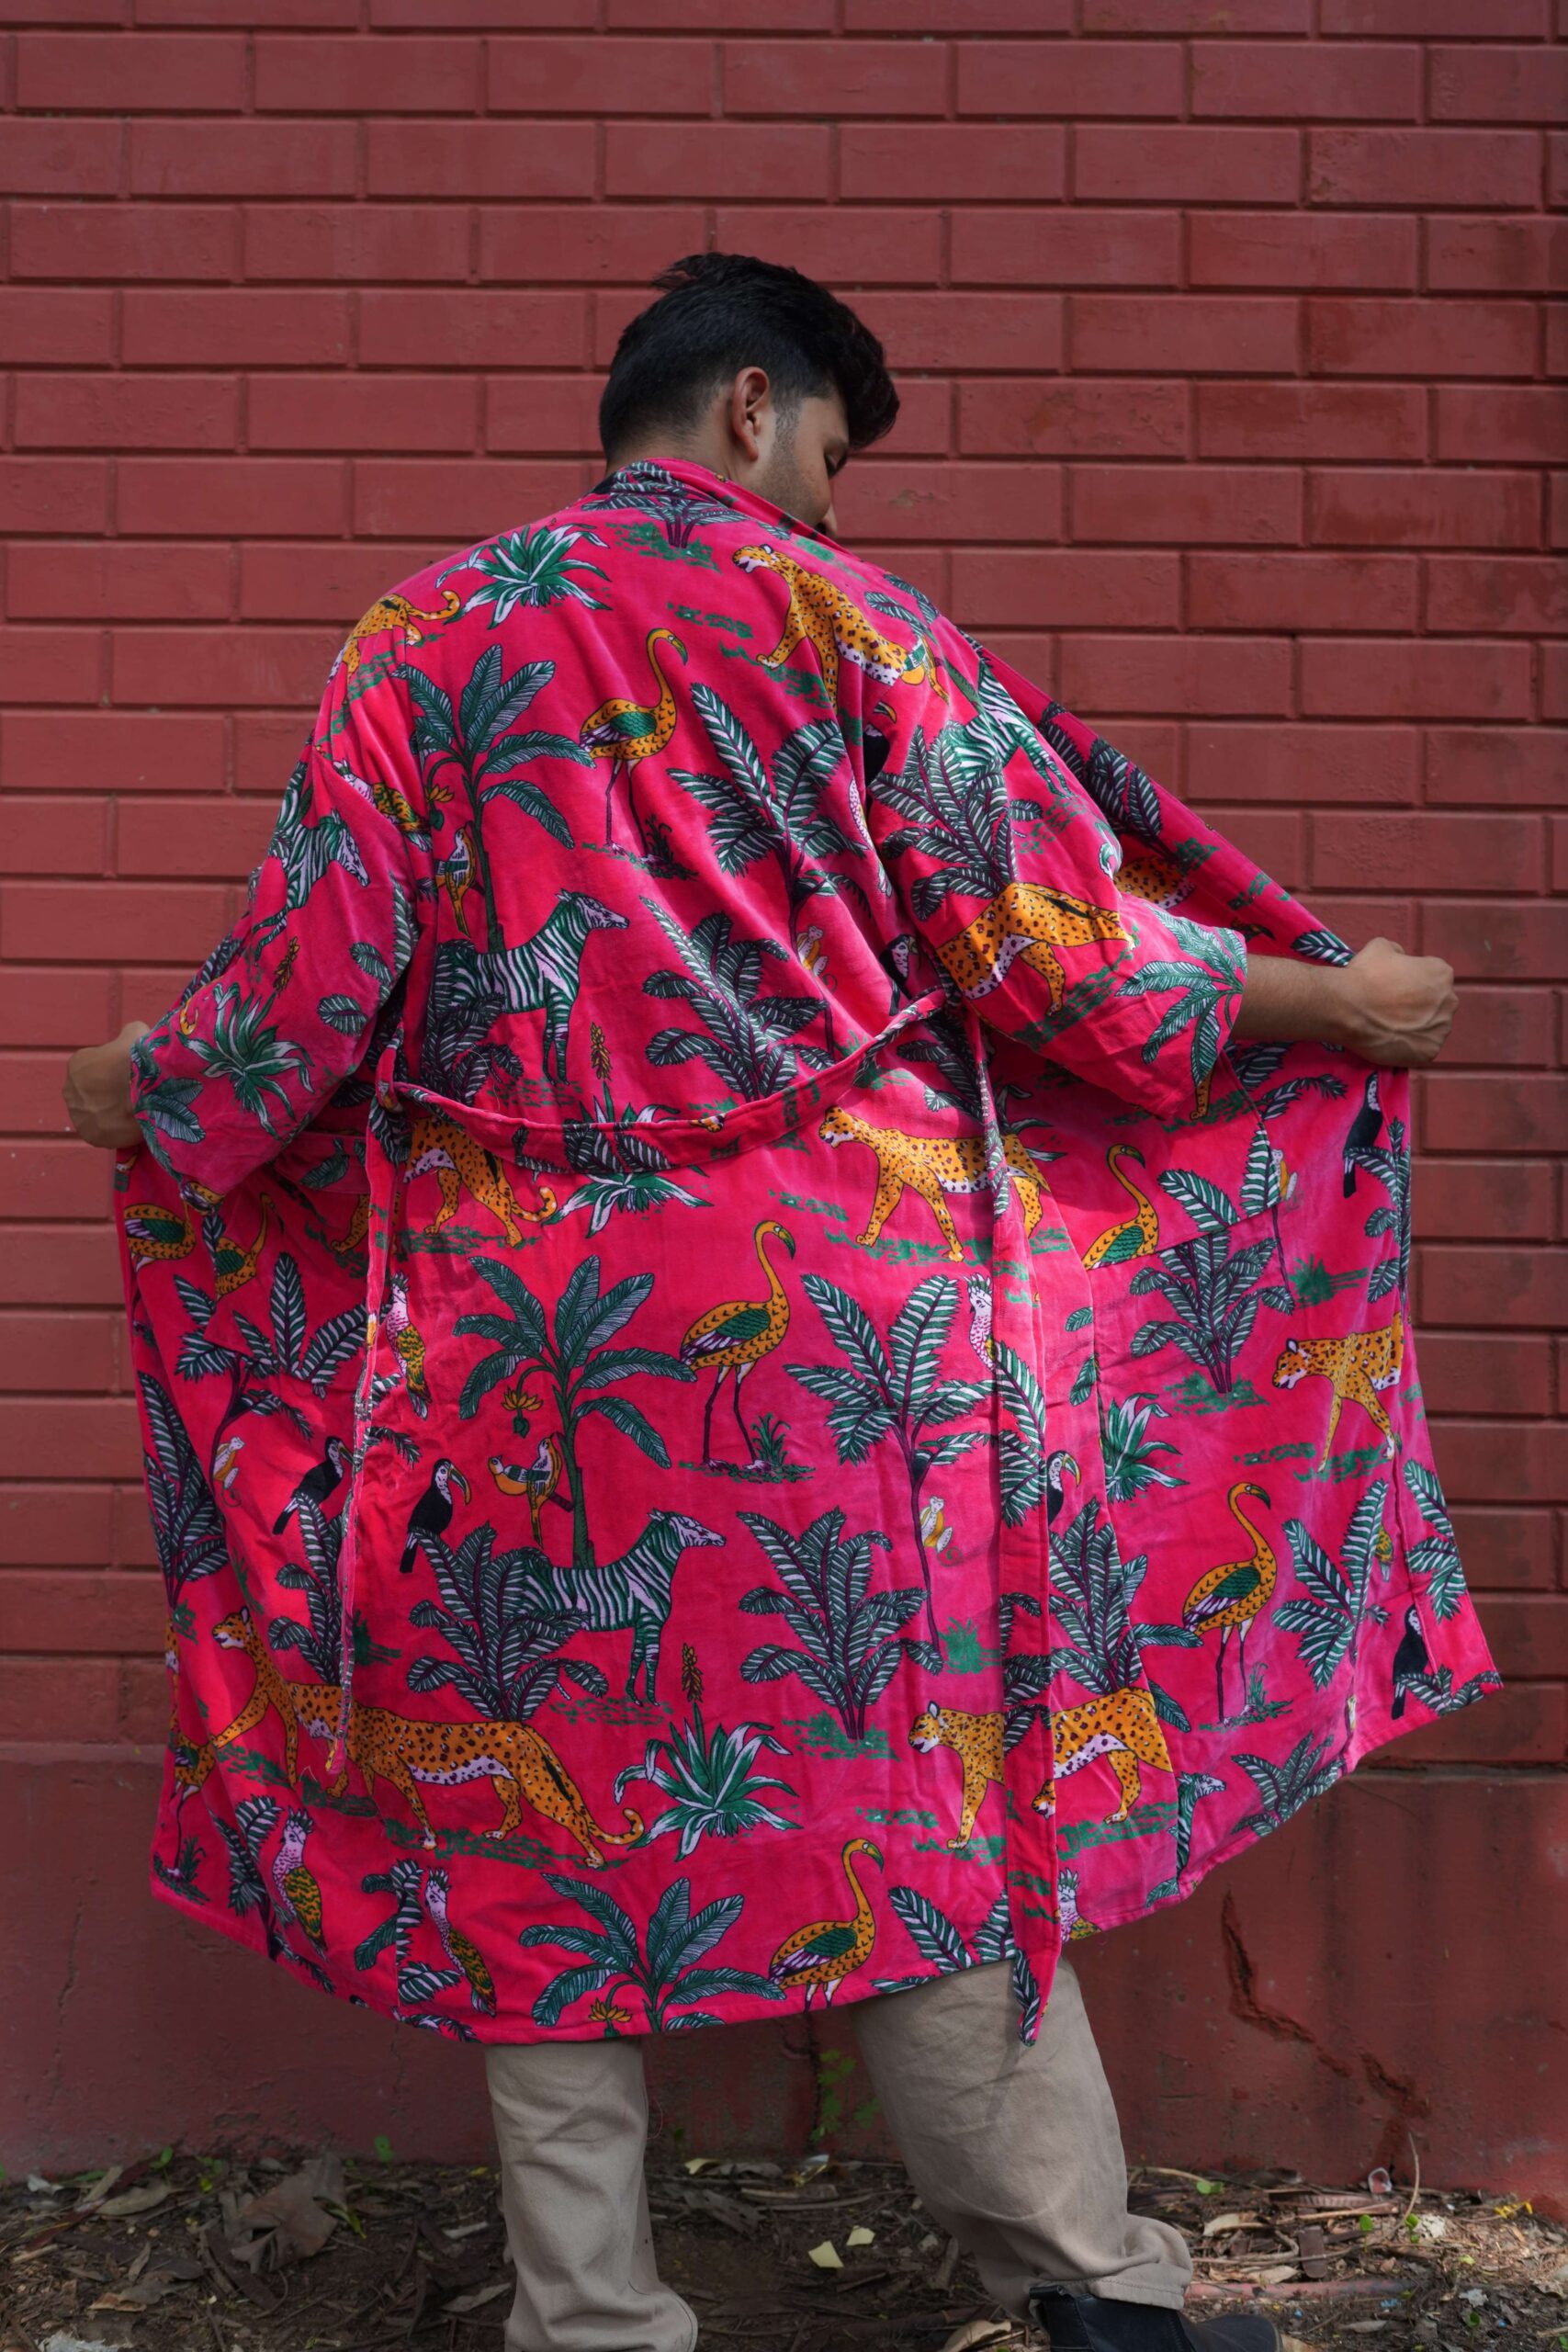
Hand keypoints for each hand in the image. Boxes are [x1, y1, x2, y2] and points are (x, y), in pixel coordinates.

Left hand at [63, 1020, 150, 1148]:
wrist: (143, 1088)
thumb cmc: (137, 1058)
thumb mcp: (136, 1033)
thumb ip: (130, 1033)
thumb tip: (133, 1034)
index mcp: (78, 1063)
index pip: (96, 1069)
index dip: (114, 1072)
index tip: (131, 1076)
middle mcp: (70, 1089)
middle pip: (93, 1093)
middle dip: (109, 1094)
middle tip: (132, 1096)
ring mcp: (78, 1115)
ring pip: (97, 1114)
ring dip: (111, 1113)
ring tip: (134, 1112)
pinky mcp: (90, 1135)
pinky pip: (104, 1132)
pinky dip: (116, 1130)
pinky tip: (131, 1125)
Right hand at [1333, 938, 1456, 1066]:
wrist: (1348, 1009)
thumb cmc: (1365, 975)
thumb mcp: (1380, 947)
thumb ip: (1398, 952)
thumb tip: (1400, 959)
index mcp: (1442, 974)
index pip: (1433, 978)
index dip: (1414, 982)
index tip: (1396, 987)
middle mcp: (1449, 1001)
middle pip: (1437, 1004)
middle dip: (1420, 1005)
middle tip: (1394, 1009)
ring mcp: (1441, 1029)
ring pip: (1432, 1027)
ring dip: (1417, 1027)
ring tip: (1392, 1027)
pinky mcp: (1430, 1052)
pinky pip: (1423, 1048)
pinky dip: (1410, 1046)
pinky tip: (1392, 1040)